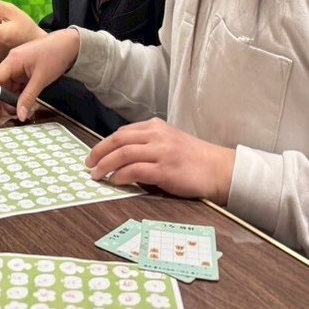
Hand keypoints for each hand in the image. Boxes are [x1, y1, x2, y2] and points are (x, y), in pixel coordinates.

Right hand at [0, 27, 80, 120]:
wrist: (69, 44)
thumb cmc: (55, 55)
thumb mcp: (41, 79)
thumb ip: (28, 98)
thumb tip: (20, 114)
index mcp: (12, 60)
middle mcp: (12, 62)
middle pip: (1, 84)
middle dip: (5, 100)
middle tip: (14, 113)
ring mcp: (19, 65)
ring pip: (10, 85)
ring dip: (14, 98)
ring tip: (22, 109)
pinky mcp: (25, 69)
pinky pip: (18, 84)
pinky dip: (21, 93)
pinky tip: (26, 101)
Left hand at [85, 119, 234, 203]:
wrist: (220, 169)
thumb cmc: (195, 159)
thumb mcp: (169, 142)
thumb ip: (148, 145)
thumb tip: (122, 159)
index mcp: (156, 126)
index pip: (122, 132)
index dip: (105, 144)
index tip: (95, 154)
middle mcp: (157, 135)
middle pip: (118, 140)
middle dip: (99, 152)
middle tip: (89, 164)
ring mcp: (161, 151)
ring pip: (123, 153)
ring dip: (105, 165)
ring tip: (96, 175)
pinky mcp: (165, 170)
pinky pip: (135, 170)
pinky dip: (121, 176)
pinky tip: (115, 181)